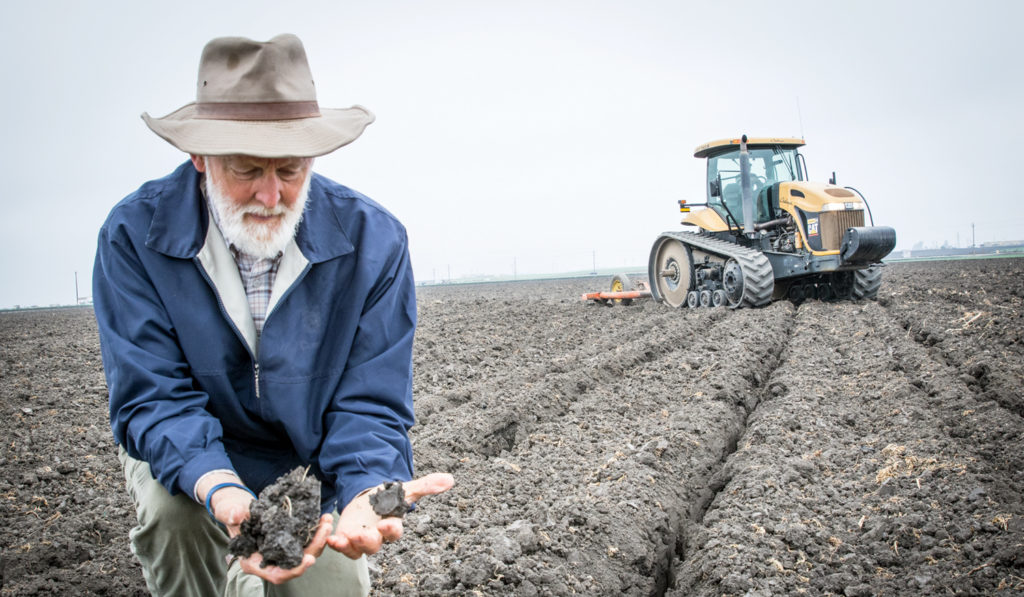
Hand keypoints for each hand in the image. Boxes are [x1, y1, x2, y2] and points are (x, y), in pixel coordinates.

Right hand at [234, 514, 333, 584]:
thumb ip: (232, 514)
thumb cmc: (231, 511)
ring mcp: (281, 550)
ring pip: (304, 551)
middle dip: (314, 548)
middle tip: (325, 530)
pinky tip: (322, 518)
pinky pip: (304, 540)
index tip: (310, 560)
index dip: (294, 570)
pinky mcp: (288, 539)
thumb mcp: (229, 512)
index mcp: (254, 561)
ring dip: (318, 538)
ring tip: (326, 520)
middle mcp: (270, 559)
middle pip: (296, 562)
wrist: (237, 506)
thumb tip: (237, 515)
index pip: (277, 574)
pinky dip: (314, 531)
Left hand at [327, 472, 453, 558]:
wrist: (369, 500)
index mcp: (391, 525)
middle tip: (362, 534)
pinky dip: (336, 544)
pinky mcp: (346, 538)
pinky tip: (331, 538)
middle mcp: (377, 536)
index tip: (387, 524)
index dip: (391, 530)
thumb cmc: (388, 498)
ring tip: (344, 537)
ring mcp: (360, 539)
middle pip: (374, 545)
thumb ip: (425, 486)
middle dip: (368, 541)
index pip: (394, 532)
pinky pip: (341, 547)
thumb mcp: (405, 490)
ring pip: (357, 550)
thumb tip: (449, 479)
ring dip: (350, 545)